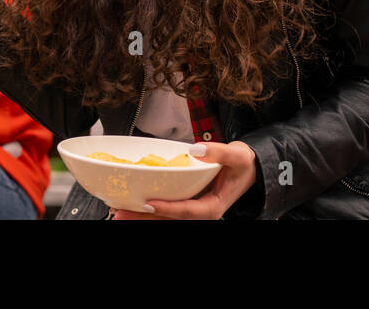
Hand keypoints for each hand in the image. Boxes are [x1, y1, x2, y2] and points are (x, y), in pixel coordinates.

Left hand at [110, 141, 257, 219]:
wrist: (250, 169)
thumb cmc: (244, 164)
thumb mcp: (237, 155)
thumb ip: (219, 152)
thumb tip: (196, 150)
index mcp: (213, 206)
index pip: (187, 210)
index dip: (167, 208)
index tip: (148, 203)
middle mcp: (200, 211)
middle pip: (169, 217)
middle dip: (144, 216)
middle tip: (120, 213)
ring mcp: (192, 208)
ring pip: (164, 216)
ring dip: (141, 214)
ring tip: (118, 211)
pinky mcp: (187, 202)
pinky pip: (166, 208)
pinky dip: (149, 207)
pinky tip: (131, 203)